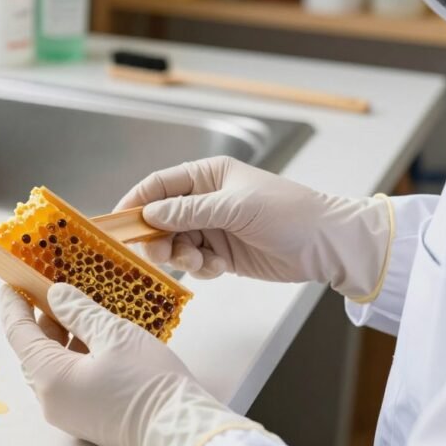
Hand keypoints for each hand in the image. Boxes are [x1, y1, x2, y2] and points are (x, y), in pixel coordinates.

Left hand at [0, 283, 269, 445]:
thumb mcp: (114, 334)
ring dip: (61, 335)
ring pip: (53, 364)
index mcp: (50, 378)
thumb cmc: (150, 384)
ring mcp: (69, 412)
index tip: (11, 282)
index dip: (13, 303)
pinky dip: (75, 354)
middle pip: (34, 349)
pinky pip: (69, 379)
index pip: (18, 333)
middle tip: (48, 288)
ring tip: (76, 306)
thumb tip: (56, 295)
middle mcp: (52, 399)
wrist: (182, 431)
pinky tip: (94, 334)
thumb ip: (79, 311)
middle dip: (40, 317)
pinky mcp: (87, 417)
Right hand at [115, 156, 391, 299]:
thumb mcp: (236, 207)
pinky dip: (200, 269)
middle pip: (160, 219)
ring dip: (181, 257)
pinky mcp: (221, 254)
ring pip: (174, 244)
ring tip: (202, 262)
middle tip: (161, 254)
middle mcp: (205, 200)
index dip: (135, 202)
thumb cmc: (289, 213)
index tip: (117, 223)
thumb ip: (189, 212)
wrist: (328, 245)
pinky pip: (193, 263)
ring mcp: (212, 227)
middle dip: (157, 238)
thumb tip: (149, 213)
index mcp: (207, 176)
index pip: (159, 185)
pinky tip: (219, 268)